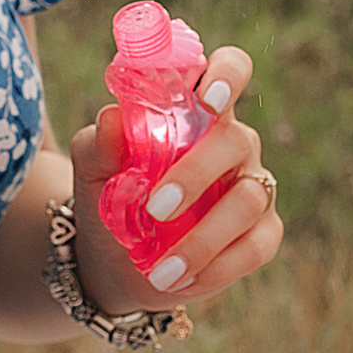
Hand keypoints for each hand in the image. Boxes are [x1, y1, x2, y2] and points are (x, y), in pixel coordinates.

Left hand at [64, 43, 282, 314]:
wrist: (111, 262)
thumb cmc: (107, 198)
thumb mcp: (91, 171)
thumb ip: (99, 142)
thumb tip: (112, 117)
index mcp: (197, 112)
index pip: (230, 70)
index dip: (228, 74)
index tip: (208, 97)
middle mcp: (232, 144)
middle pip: (236, 140)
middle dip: (196, 174)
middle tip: (156, 209)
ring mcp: (252, 187)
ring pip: (247, 199)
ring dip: (203, 239)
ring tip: (160, 271)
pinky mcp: (261, 234)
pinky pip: (255, 247)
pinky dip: (217, 268)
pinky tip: (181, 281)